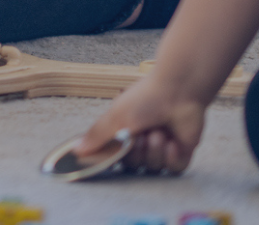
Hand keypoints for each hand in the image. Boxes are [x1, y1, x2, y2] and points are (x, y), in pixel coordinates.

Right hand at [76, 73, 207, 176]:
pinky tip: (172, 142)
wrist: (179, 90)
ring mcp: (163, 146)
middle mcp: (143, 139)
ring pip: (154, 167)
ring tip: (159, 132)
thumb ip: (96, 136)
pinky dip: (172, 158)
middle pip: (134, 165)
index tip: (114, 155)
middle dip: (136, 153)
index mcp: (125, 130)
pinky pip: (175, 168)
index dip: (115, 156)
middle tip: (140, 136)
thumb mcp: (114, 117)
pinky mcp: (182, 151)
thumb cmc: (145, 98)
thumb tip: (75, 150)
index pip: (115, 155)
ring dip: (155, 151)